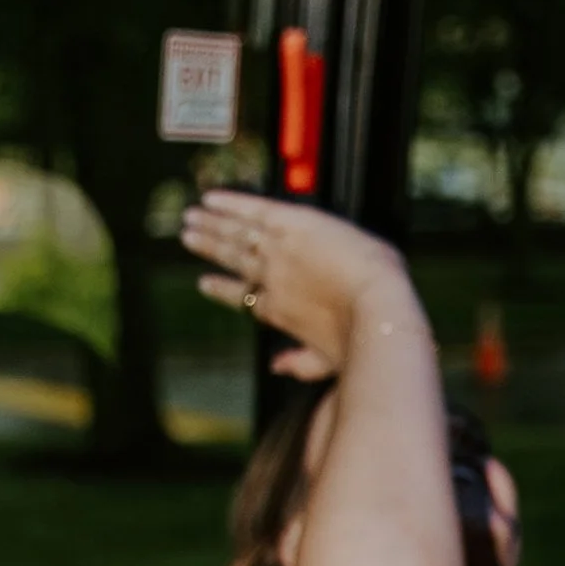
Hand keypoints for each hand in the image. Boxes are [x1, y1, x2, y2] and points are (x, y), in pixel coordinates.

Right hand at [180, 190, 412, 383]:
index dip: (221, 289)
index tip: (205, 283)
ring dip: (211, 222)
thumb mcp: (328, 361)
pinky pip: (253, 209)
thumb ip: (301, 364)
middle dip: (208, 246)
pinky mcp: (293, 223)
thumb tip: (277, 367)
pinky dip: (230, 203)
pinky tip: (210, 198)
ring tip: (190, 216)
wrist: (377, 308)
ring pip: (236, 232)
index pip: (241, 296)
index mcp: (278, 312)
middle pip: (232, 259)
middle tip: (187, 236)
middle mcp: (271, 280)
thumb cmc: (362, 340)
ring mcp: (279, 251)